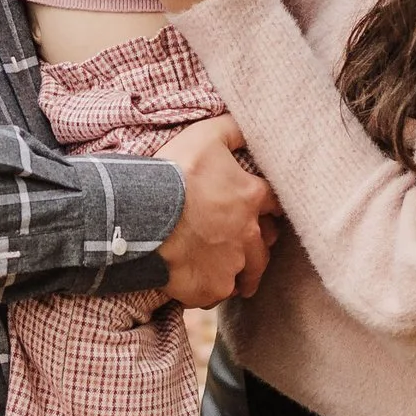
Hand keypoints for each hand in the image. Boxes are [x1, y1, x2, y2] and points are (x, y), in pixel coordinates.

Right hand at [156, 116, 279, 306]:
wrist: (143, 216)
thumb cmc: (173, 173)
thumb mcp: (204, 137)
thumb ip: (231, 129)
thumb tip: (249, 121)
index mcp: (251, 198)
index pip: (273, 201)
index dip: (267, 204)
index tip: (264, 209)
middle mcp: (249, 235)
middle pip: (264, 245)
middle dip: (259, 244)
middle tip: (249, 244)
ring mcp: (231, 265)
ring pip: (245, 274)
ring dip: (241, 272)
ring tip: (234, 275)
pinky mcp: (210, 288)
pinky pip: (216, 293)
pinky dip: (210, 288)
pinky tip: (200, 283)